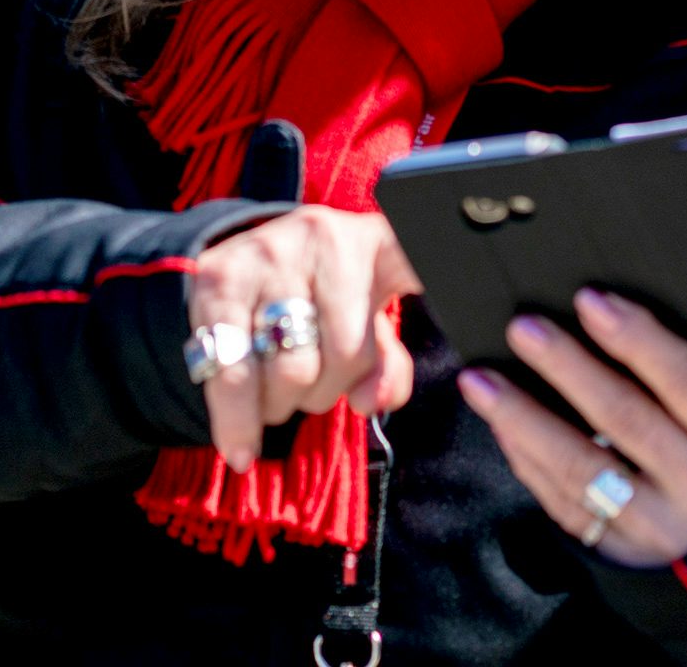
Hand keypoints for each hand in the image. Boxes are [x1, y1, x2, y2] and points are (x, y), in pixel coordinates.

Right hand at [184, 205, 420, 470]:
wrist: (230, 265)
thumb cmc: (315, 304)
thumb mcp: (361, 324)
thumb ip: (386, 369)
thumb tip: (373, 402)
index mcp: (373, 242)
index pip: (413, 251)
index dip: (436, 262)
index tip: (468, 273)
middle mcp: (323, 237)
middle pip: (346, 352)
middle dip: (328, 390)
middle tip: (311, 384)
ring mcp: (268, 255)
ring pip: (291, 371)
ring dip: (283, 406)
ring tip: (277, 393)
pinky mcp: (218, 281)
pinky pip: (234, 375)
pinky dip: (238, 422)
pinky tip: (240, 448)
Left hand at [458, 289, 686, 568]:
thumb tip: (610, 311)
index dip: (637, 339)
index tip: (590, 300)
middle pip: (627, 420)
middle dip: (568, 369)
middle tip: (524, 327)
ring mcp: (665, 529)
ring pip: (584, 470)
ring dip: (525, 420)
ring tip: (483, 381)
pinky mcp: (628, 553)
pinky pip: (568, 505)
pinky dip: (530, 462)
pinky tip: (503, 426)